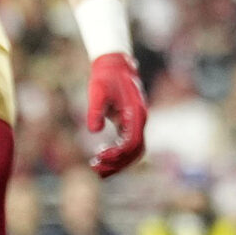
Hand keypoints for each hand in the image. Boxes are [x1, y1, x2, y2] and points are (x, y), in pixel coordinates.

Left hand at [86, 53, 147, 177]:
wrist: (114, 64)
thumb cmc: (105, 77)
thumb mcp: (97, 91)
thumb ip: (96, 110)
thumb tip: (94, 131)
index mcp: (137, 114)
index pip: (132, 143)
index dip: (117, 154)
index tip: (99, 155)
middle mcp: (140, 120)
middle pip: (136, 151)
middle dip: (118, 164)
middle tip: (96, 169)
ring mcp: (137, 122)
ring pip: (134, 151)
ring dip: (118, 163)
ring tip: (97, 169)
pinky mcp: (130, 123)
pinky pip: (128, 144)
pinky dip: (117, 154)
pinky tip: (101, 156)